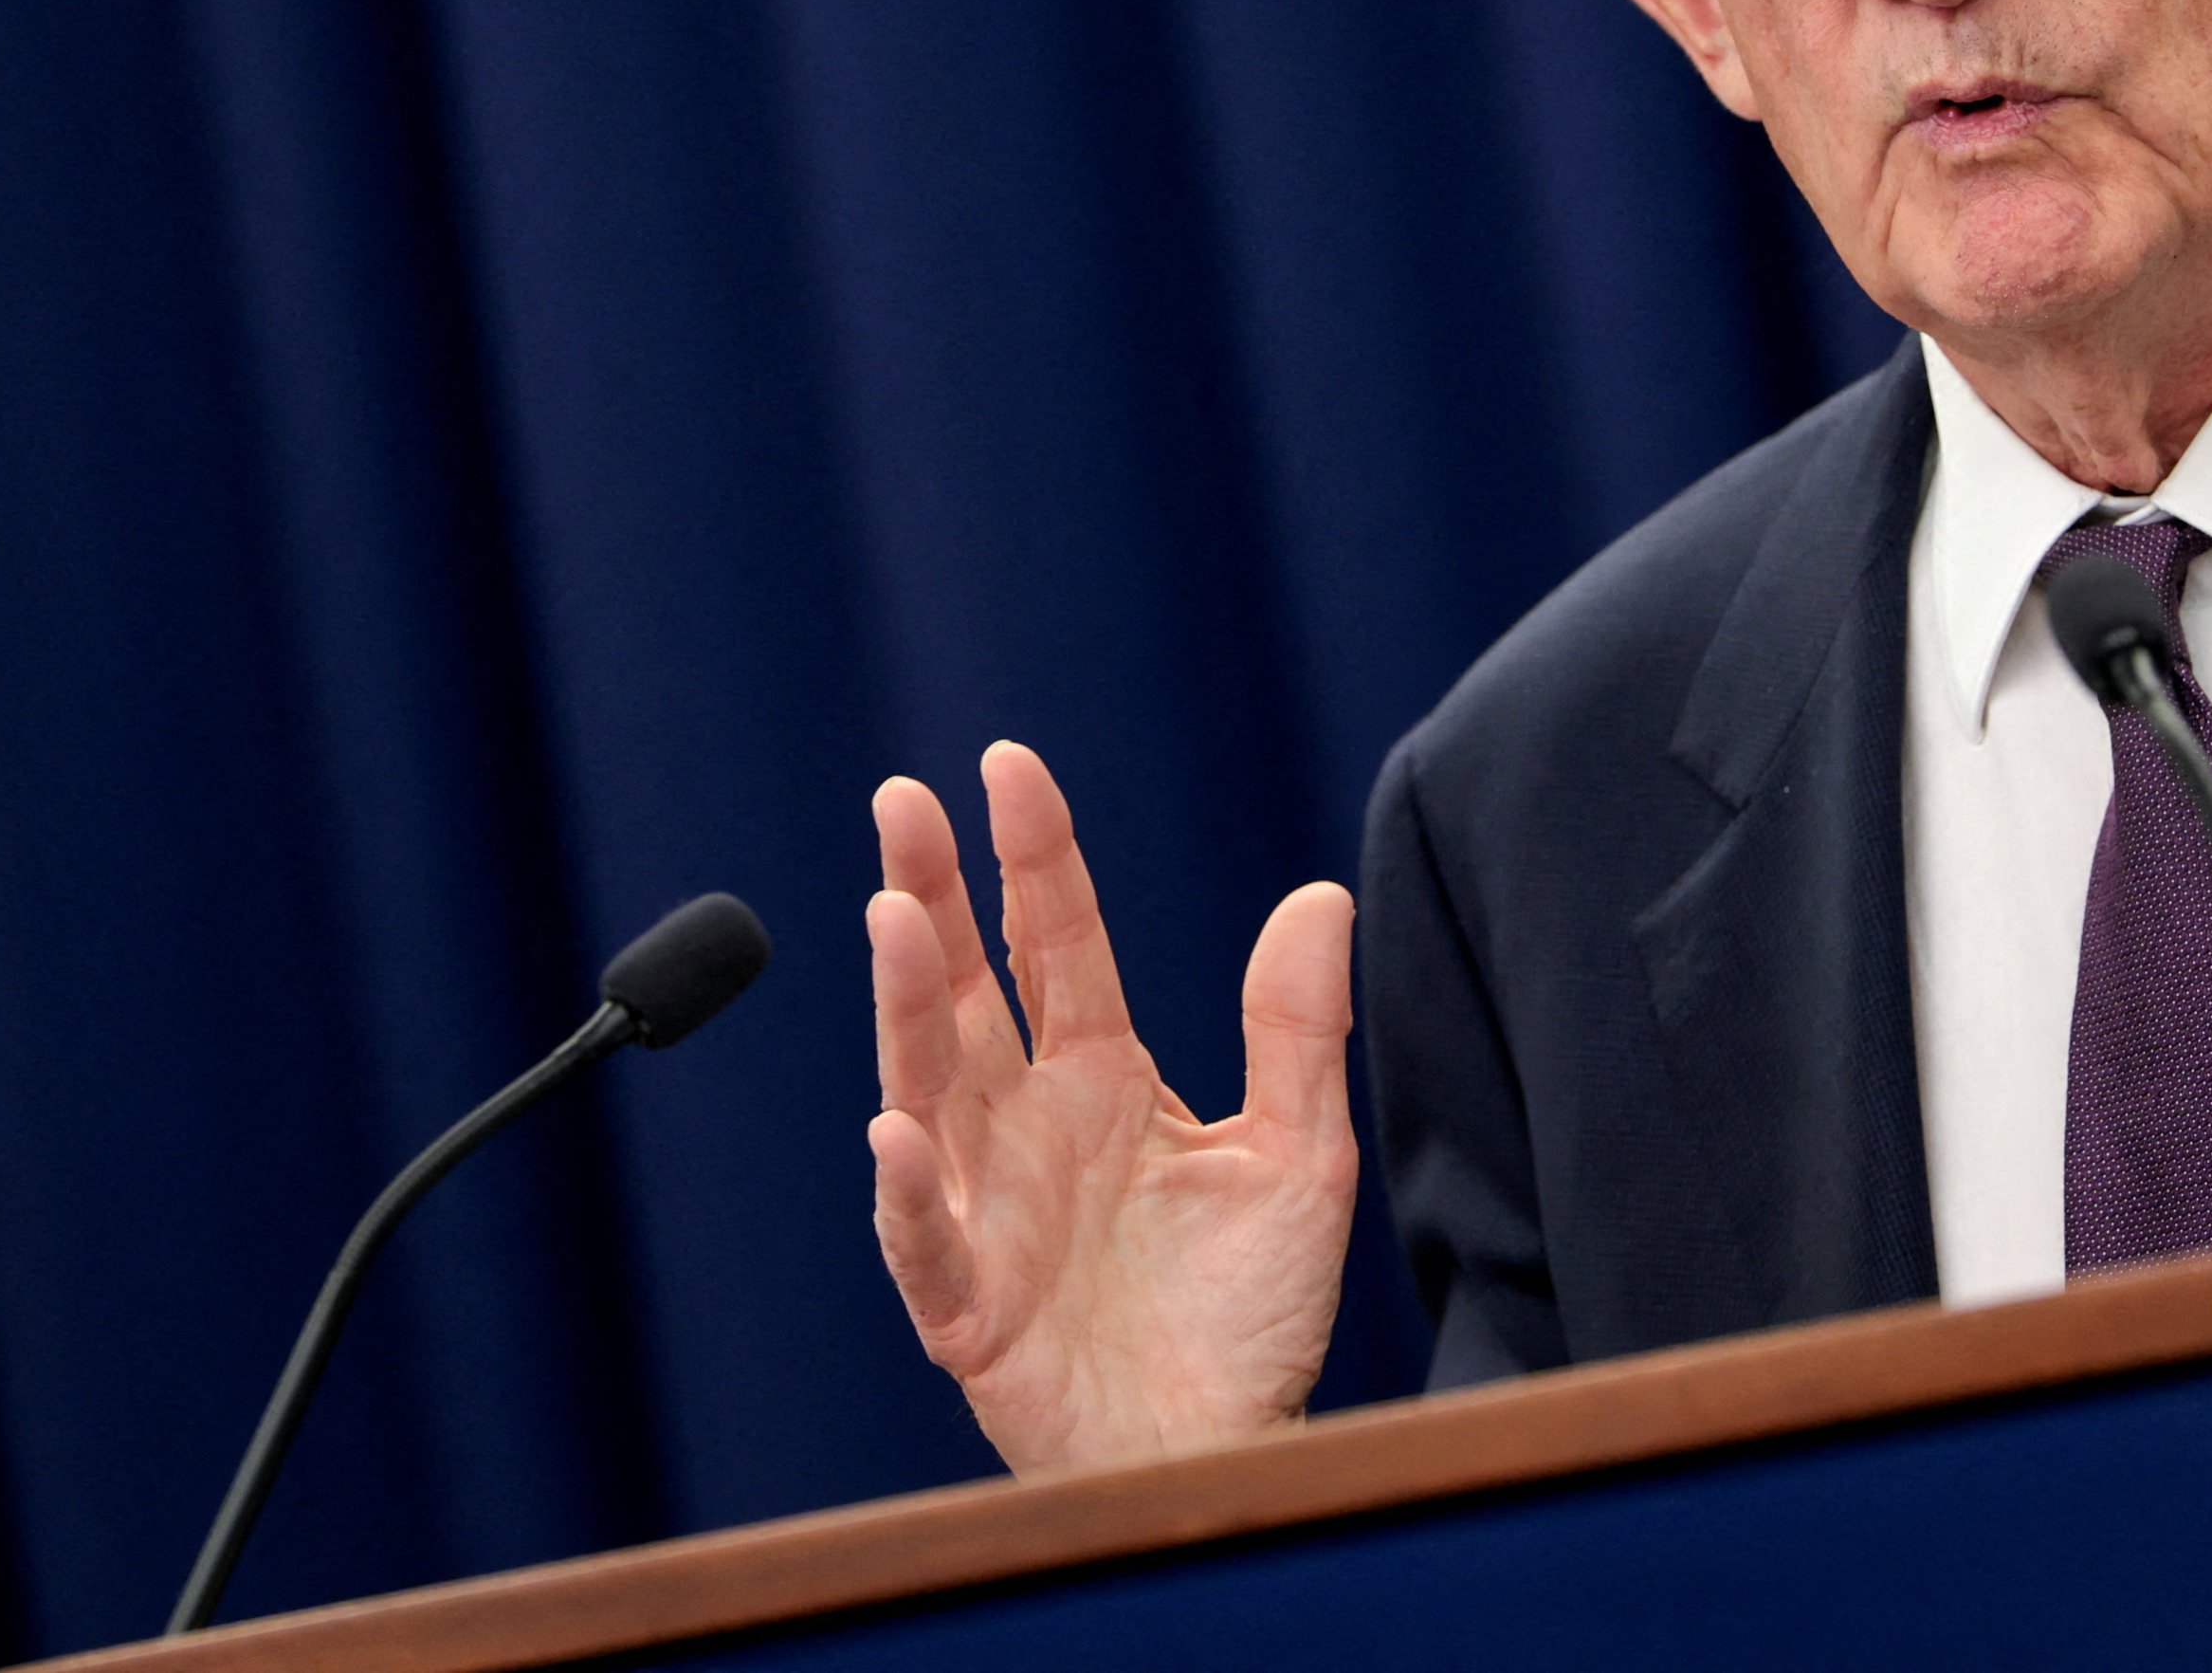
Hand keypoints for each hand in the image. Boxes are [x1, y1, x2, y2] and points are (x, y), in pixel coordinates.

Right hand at [867, 742, 1357, 1473]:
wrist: (1227, 1447)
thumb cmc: (1250, 1313)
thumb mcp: (1299, 1154)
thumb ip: (1298, 1029)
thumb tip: (1320, 892)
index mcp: (1104, 1080)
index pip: (1056, 943)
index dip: (1031, 856)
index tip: (1006, 764)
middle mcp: (1028, 1126)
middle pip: (964, 990)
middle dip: (930, 895)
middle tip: (901, 801)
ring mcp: (985, 1208)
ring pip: (926, 1087)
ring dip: (905, 1006)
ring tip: (892, 916)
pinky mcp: (967, 1304)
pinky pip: (923, 1237)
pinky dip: (904, 1189)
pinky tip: (894, 1129)